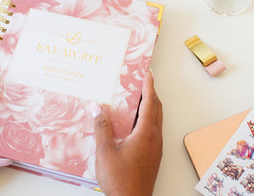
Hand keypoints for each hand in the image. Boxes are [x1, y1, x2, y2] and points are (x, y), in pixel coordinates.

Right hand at [92, 70, 162, 195]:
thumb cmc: (120, 180)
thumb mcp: (105, 152)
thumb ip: (101, 127)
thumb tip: (97, 107)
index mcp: (145, 133)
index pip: (149, 103)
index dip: (148, 86)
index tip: (148, 74)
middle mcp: (154, 138)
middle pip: (156, 109)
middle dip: (151, 93)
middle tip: (145, 82)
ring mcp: (156, 148)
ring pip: (156, 120)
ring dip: (151, 106)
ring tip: (140, 98)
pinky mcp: (153, 156)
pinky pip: (154, 130)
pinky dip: (148, 119)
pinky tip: (137, 124)